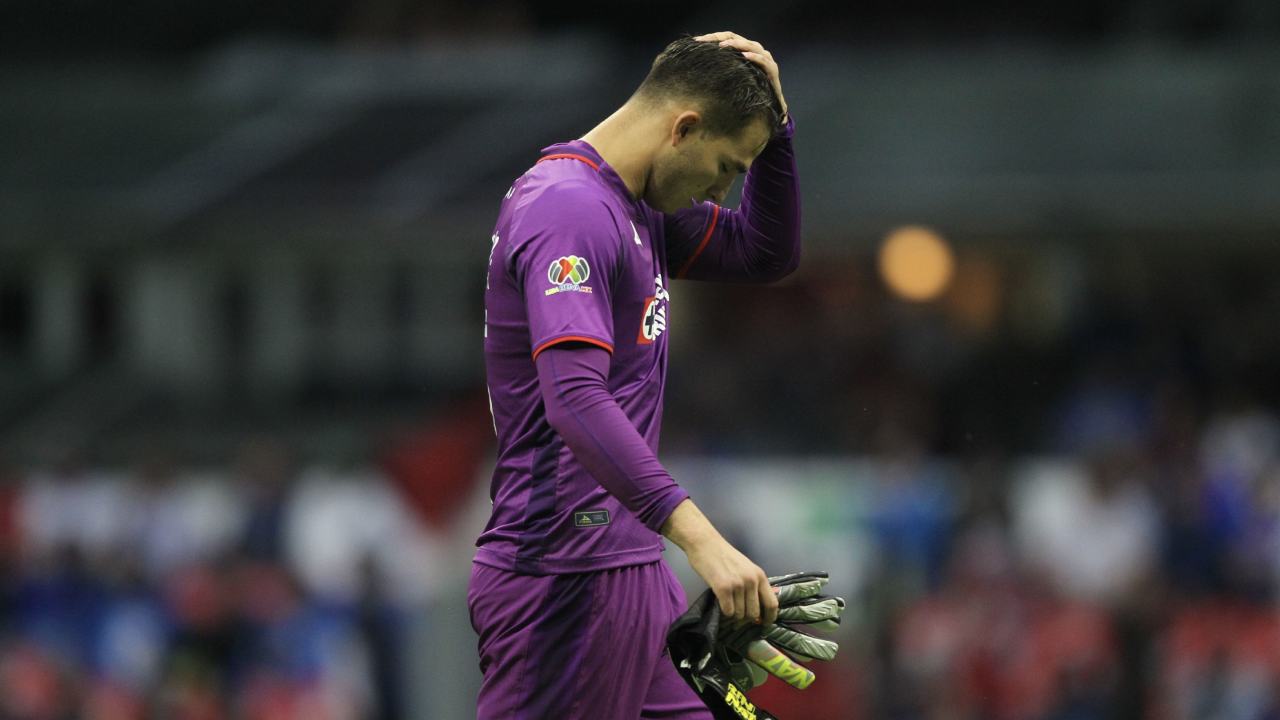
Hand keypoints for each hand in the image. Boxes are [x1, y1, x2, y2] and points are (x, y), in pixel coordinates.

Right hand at [661, 499, 777, 624]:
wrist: (705, 543)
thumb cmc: (724, 556)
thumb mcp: (746, 568)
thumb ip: (754, 585)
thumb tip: (758, 609)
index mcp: (760, 576)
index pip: (772, 604)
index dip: (769, 617)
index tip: (764, 623)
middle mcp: (752, 581)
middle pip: (754, 613)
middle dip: (746, 618)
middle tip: (737, 614)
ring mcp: (738, 585)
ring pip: (740, 614)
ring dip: (733, 614)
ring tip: (727, 603)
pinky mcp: (723, 588)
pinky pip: (728, 611)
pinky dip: (724, 612)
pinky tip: (721, 602)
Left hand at [693, 31, 788, 123]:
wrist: (770, 106)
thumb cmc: (748, 92)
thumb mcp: (731, 79)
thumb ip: (720, 71)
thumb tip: (697, 69)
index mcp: (744, 50)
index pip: (727, 38)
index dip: (712, 38)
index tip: (696, 42)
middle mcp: (755, 51)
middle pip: (737, 38)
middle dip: (720, 38)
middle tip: (705, 41)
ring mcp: (765, 59)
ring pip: (751, 46)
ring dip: (737, 44)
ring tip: (724, 45)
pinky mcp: (772, 70)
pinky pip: (764, 61)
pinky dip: (755, 57)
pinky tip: (745, 56)